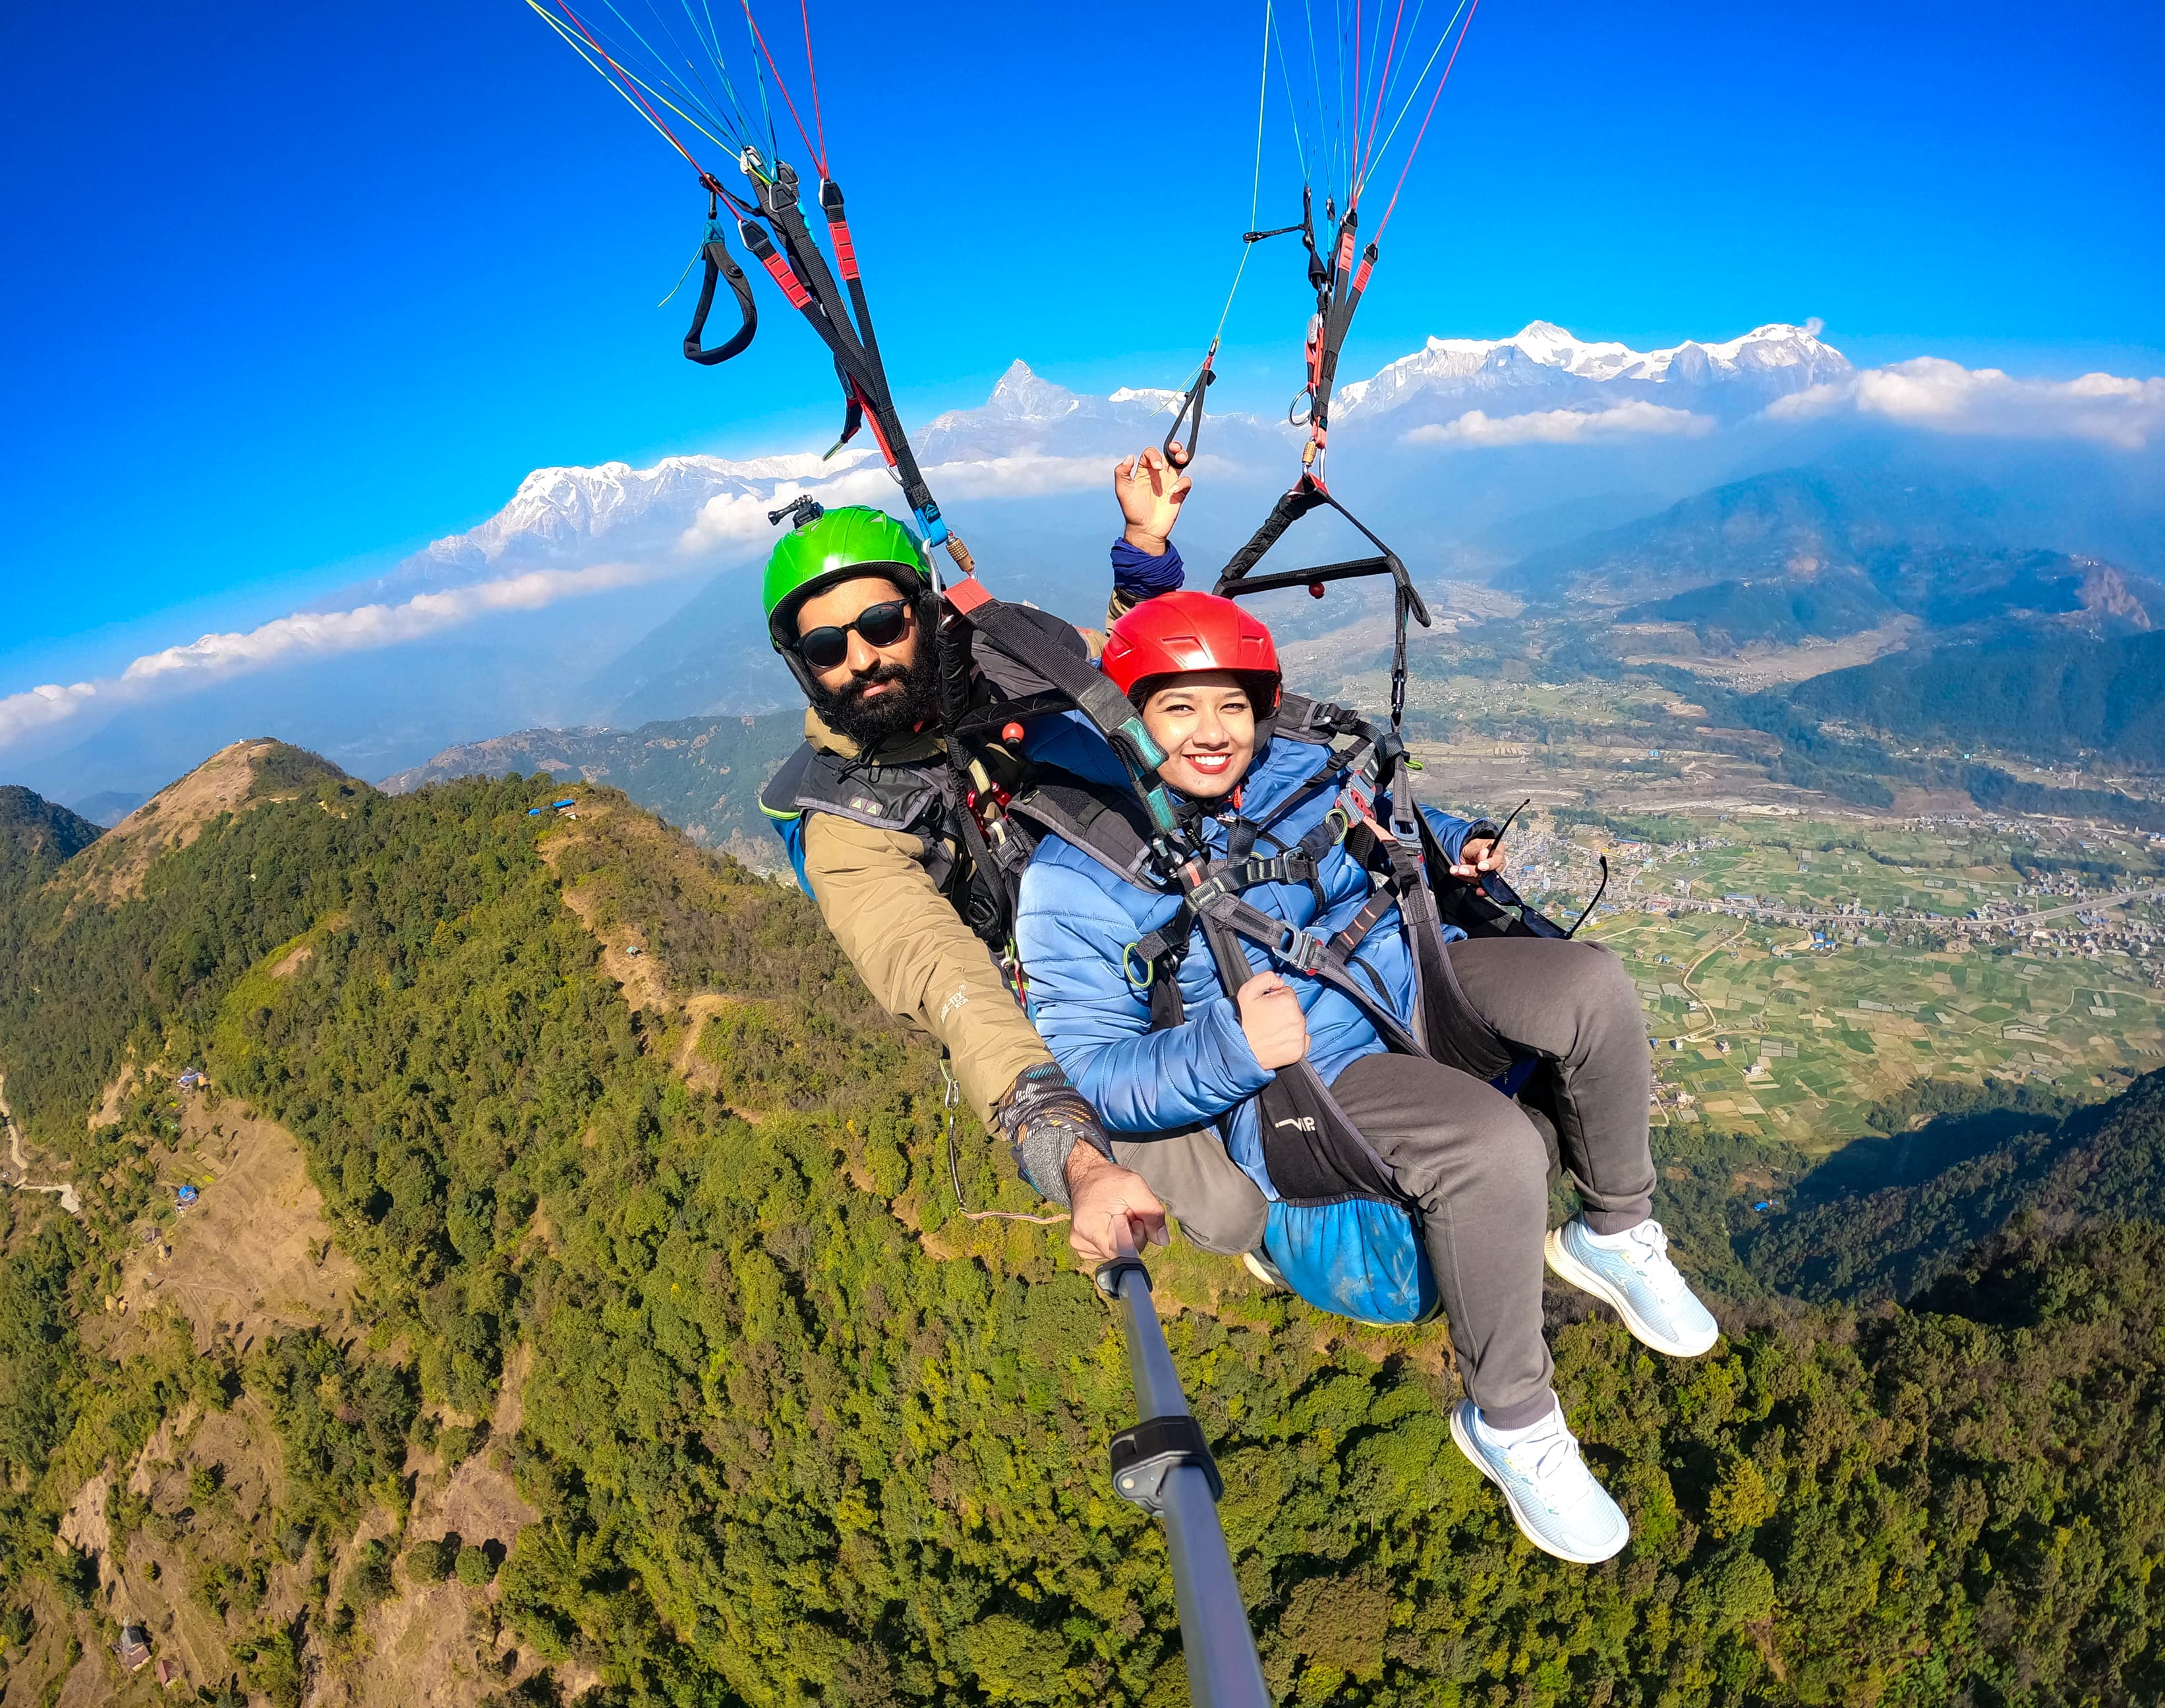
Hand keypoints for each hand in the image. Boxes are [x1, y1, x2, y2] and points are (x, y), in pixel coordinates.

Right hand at [1065, 1147, 1166, 1265]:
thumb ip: (1153, 1214)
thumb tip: (1162, 1240)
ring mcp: (1080, 1246)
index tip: (1132, 1218)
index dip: (1136, 1236)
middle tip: (1126, 1213)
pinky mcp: (1083, 1248)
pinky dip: (1115, 1239)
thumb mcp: (1136, 1188)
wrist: (1087, 1176)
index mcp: (1092, 1229)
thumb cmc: (1109, 1180)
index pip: (1126, 1253)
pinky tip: (1110, 1222)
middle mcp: (1081, 1242)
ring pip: (1117, 1254)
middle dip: (1132, 1234)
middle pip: (1122, 1254)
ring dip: (1123, 1237)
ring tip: (1116, 1215)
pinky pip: (1109, 1252)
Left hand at [1115, 445, 1191, 553]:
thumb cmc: (1132, 511)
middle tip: (1175, 448)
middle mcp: (1158, 474)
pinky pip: (1185, 481)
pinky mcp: (1179, 493)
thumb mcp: (1122, 491)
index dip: (1154, 455)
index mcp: (1144, 471)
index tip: (1156, 467)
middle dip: (1174, 447)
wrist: (1145, 529)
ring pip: (1180, 463)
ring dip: (1182, 456)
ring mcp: (1169, 482)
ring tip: (1181, 459)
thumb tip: (1130, 456)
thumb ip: (1121, 473)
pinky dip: (1182, 483)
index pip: (1150, 453)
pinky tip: (1172, 492)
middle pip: (1168, 454)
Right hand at [1236, 972, 1308, 1068]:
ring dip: (1287, 1025)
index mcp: (1288, 1002)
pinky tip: (1278, 1041)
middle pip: (1294, 1008)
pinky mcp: (1298, 1051)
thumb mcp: (1247, 990)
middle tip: (1265, 1020)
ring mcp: (1299, 1036)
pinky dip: (1293, 1040)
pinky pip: (1303, 1040)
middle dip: (1282, 1012)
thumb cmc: (1240, 1022)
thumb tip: (1279, 982)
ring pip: (1297, 1024)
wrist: (1237, 1050)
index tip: (1265, 1007)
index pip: (1287, 993)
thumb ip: (1267, 978)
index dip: (1274, 998)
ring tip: (1269, 1031)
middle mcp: (1297, 1019)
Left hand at [1449, 836, 1508, 882]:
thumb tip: (1483, 855)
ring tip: (1456, 869)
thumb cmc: (1474, 847)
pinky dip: (1463, 878)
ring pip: (1478, 880)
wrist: (1467, 853)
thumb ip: (1478, 852)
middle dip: (1472, 871)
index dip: (1489, 864)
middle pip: (1487, 873)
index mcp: (1498, 853)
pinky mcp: (1481, 882)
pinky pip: (1472, 883)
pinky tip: (1457, 874)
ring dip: (1465, 875)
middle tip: (1462, 869)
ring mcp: (1489, 875)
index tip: (1480, 866)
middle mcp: (1496, 866)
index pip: (1497, 861)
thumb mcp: (1474, 846)